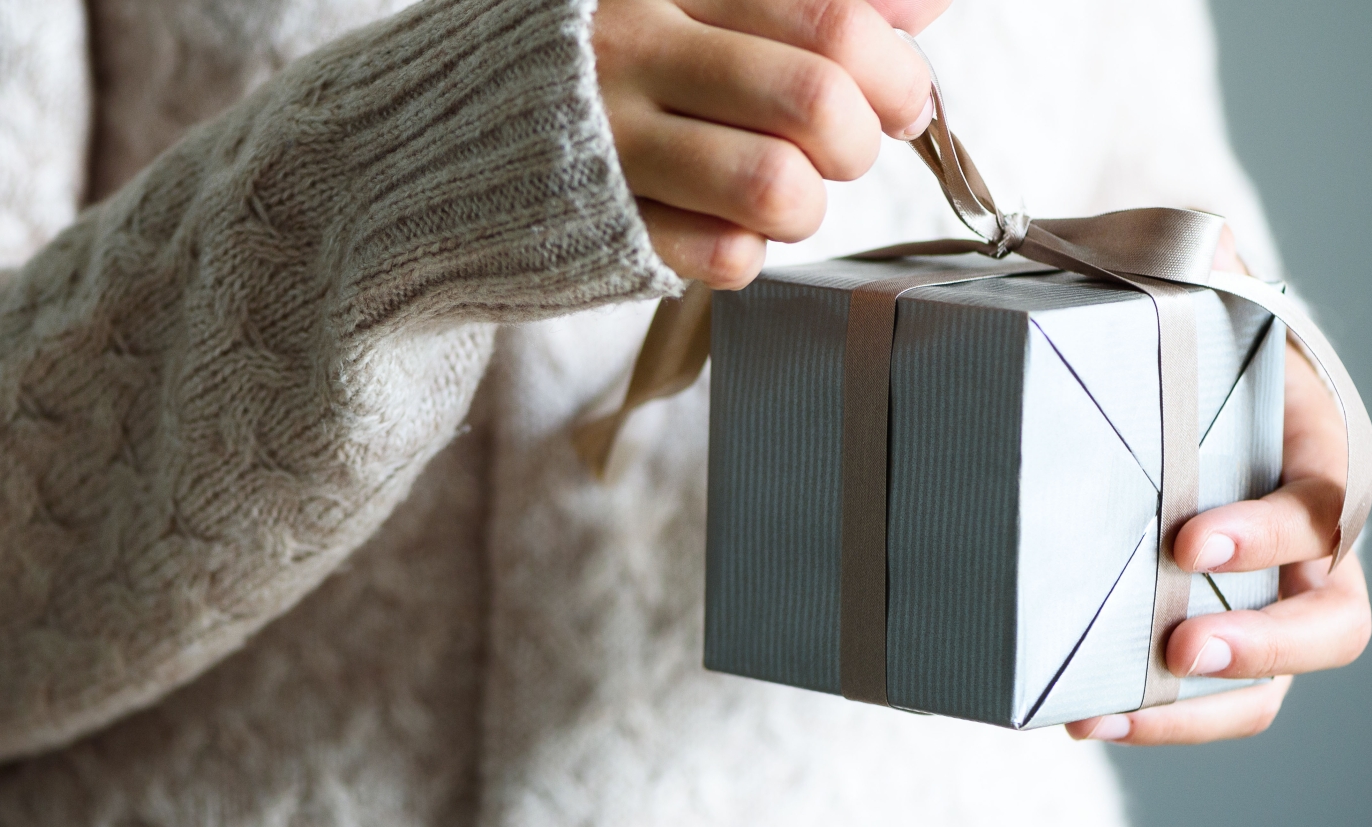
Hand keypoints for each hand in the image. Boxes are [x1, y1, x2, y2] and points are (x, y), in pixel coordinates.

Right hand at [593, 0, 951, 287]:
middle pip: (815, 101)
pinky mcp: (601, 225)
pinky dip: (746, 250)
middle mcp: (638, 49)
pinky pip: (722, 255)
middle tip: (846, 148)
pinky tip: (720, 224)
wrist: (450, 131)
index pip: (830, 17)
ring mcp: (614, 142)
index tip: (902, 97)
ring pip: (775, 186)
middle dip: (862, 140)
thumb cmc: (598, 60)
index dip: (895, 69)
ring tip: (783, 194)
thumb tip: (922, 5)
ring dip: (807, 204)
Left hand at [1068, 230, 1371, 744]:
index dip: (1274, 533)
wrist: (1139, 378)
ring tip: (1113, 709)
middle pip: (1334, 619)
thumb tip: (1191, 244)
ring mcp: (1260, 600)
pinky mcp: (1203, 632)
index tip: (1189, 538)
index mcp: (1314, 452)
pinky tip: (1082, 715)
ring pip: (1272, 684)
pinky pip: (1201, 699)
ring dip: (1202, 708)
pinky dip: (1153, 716)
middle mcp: (1304, 542)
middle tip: (1183, 641)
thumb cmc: (1175, 328)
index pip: (1327, 503)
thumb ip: (1190, 266)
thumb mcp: (1182, 285)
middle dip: (1267, 640)